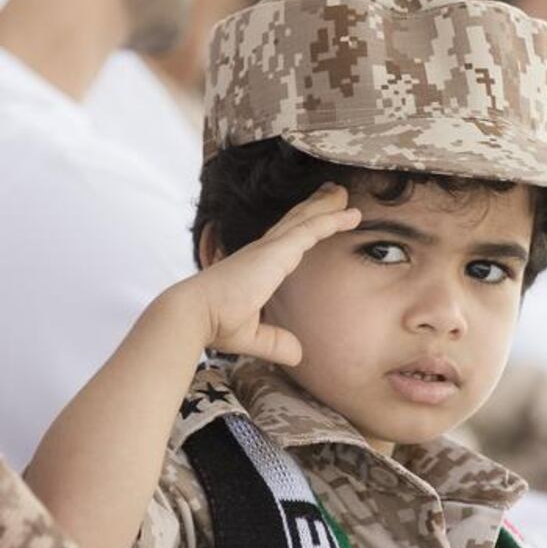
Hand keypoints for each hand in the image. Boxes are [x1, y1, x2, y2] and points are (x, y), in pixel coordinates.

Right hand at [179, 184, 359, 366]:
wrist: (194, 315)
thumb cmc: (215, 323)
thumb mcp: (252, 336)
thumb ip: (276, 342)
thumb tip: (298, 354)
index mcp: (256, 265)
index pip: (285, 239)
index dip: (303, 225)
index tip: (319, 215)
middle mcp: (262, 251)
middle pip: (296, 221)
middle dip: (315, 206)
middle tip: (335, 192)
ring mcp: (269, 248)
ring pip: (305, 219)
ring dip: (327, 206)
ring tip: (344, 193)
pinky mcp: (276, 252)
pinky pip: (311, 230)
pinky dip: (332, 220)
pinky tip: (351, 215)